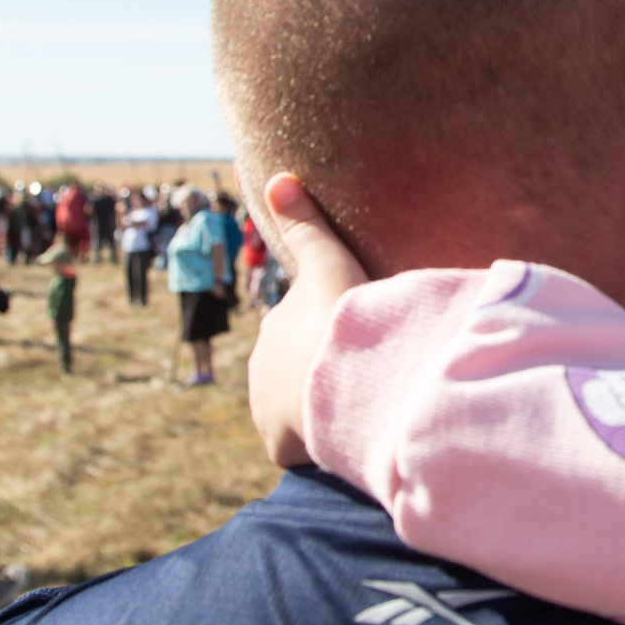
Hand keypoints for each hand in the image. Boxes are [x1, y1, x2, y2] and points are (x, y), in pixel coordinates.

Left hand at [247, 174, 367, 470]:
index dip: (329, 333)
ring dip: (319, 409)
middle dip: (320, 372)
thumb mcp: (327, 262)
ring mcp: (267, 408)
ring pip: (294, 408)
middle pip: (295, 369)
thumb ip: (306, 224)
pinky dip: (316, 445)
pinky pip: (297, 446)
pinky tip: (343, 439)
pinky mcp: (279, 444)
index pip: (300, 328)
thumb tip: (276, 178)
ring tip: (356, 407)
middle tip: (363, 373)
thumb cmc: (339, 318)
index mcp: (274, 326)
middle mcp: (260, 367)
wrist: (339, 378)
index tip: (357, 338)